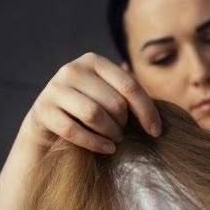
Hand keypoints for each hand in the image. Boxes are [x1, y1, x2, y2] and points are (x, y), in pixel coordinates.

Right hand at [22, 52, 160, 154]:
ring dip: (111, 133)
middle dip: (125, 124)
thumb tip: (167, 113)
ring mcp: (54, 88)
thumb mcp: (111, 96)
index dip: (147, 111)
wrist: (49, 122)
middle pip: (114, 103)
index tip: (156, 131)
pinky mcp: (42, 110)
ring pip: (95, 115)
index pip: (130, 86)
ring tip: (115, 140)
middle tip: (124, 134)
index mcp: (94, 61)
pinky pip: (74, 131)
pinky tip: (107, 148)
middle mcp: (72, 69)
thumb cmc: (91, 110)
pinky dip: (95, 143)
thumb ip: (132, 97)